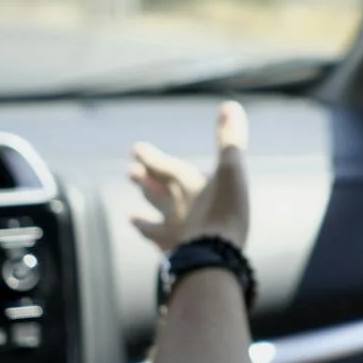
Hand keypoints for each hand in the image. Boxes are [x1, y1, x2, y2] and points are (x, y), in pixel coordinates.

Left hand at [130, 101, 250, 252]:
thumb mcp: (232, 171)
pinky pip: (161, 248)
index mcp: (185, 183)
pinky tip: (153, 248)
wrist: (213, 257)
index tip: (135, 150)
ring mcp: (172, 232)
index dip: (149, 157)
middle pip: (155, 192)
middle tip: (130, 174)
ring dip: (144, 216)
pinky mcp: (177, 254)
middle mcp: (174, 206)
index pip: (162, 166)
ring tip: (132, 218)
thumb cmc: (224, 211)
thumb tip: (230, 104)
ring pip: (154, 221)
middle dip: (144, 182)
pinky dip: (155, 245)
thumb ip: (229, 139)